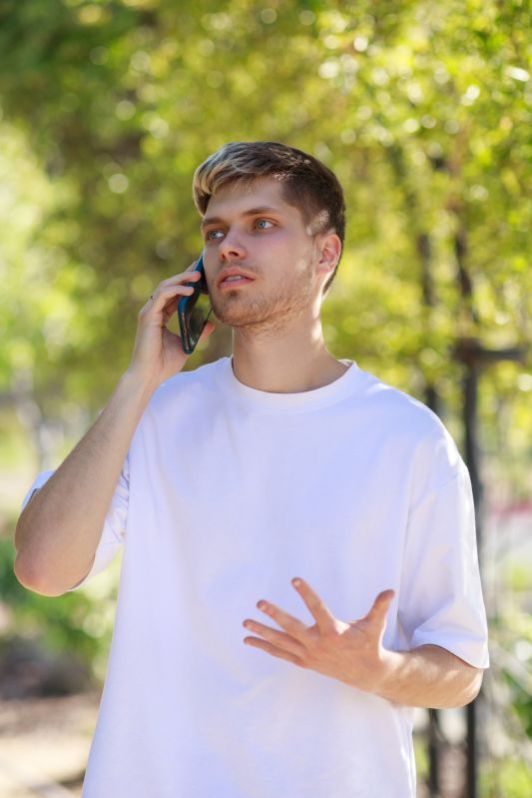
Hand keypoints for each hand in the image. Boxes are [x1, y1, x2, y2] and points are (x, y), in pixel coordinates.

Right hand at [128, 262, 214, 387]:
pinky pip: (162, 295)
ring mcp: (149, 312)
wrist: (149, 376)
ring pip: (165, 286)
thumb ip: (198, 333)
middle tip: (201, 267)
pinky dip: (176, 290)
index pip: (174, 294)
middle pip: (170, 286)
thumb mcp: (187, 345)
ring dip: (182, 279)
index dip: (187, 284)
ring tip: (198, 275)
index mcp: (161, 316)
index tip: (202, 276)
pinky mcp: (147, 315)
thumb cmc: (164, 364)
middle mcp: (153, 311)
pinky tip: (190, 290)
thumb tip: (212, 323)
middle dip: (185, 275)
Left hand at [242, 577, 395, 693]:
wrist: (366, 674)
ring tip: (245, 623)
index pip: (317, 609)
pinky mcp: (303, 661)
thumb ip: (379, 607)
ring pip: (282, 643)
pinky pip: (280, 653)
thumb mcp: (374, 625)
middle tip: (259, 602)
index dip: (307, 594)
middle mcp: (318, 644)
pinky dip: (265, 646)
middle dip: (275, 616)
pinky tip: (249, 640)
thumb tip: (390, 590)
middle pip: (292, 628)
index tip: (295, 579)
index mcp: (334, 632)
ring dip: (262, 633)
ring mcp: (309, 655)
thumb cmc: (369, 643)